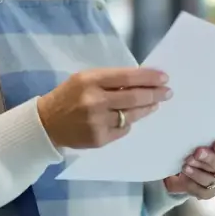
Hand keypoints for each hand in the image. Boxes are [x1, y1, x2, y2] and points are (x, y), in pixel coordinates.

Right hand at [37, 68, 170, 148]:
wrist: (47, 123)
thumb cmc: (69, 95)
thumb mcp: (85, 79)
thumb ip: (110, 80)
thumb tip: (141, 81)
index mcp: (91, 80)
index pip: (127, 77)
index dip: (149, 78)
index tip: (164, 78)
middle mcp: (95, 101)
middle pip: (134, 97)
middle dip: (155, 94)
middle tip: (167, 92)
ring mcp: (97, 122)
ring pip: (131, 115)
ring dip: (146, 109)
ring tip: (154, 104)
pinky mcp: (99, 139)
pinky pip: (123, 129)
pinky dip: (127, 123)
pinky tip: (128, 118)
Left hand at [163, 137, 214, 198]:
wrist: (183, 169)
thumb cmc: (193, 148)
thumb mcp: (194, 139)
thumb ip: (195, 133)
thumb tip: (181, 119)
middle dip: (209, 158)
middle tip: (197, 152)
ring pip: (211, 178)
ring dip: (198, 171)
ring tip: (186, 164)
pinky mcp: (209, 192)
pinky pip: (202, 190)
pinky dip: (192, 182)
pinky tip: (185, 174)